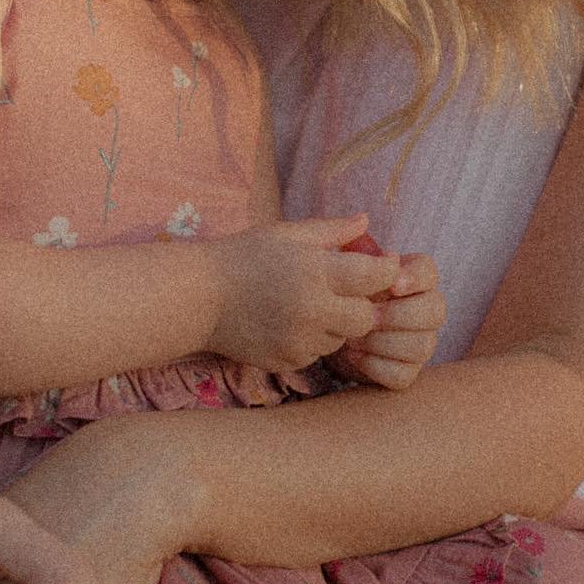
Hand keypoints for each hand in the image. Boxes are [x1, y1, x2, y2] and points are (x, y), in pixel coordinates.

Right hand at [206, 213, 400, 373]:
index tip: (380, 265)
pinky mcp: (286, 361)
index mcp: (315, 271)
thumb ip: (332, 230)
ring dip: (335, 324)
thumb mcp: (287, 233)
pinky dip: (311, 341)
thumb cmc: (244, 257)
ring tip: (309, 305)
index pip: (376, 276)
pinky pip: (316, 355)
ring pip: (341, 339)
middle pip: (366, 318)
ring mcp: (298, 341)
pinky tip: (289, 323)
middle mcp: (312, 310)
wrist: (199, 297)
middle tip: (344, 291)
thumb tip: (367, 222)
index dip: (385, 270)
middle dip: (361, 305)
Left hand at [331, 252, 445, 389]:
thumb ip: (351, 246)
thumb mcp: (341, 267)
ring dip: (384, 342)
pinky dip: (376, 366)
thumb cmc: (340, 293)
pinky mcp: (407, 372)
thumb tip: (361, 223)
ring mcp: (420, 342)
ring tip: (353, 338)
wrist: (327, 330)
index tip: (392, 285)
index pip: (429, 272)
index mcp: (414, 278)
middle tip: (368, 316)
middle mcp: (426, 310)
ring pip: (422, 346)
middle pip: (436, 311)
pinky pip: (404, 374)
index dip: (414, 278)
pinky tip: (353, 356)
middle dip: (399, 315)